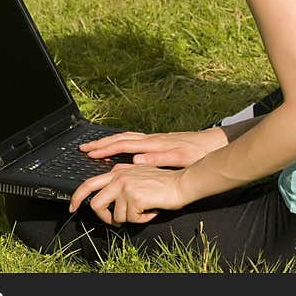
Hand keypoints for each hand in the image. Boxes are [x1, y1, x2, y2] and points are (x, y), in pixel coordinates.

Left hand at [69, 165, 187, 224]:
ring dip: (131, 218)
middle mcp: (118, 177)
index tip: (73, 206)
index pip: (90, 183)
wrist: (181, 184)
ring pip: (116, 215)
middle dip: (102, 217)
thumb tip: (111, 203)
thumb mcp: (138, 177)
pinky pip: (131, 219)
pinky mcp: (134, 197)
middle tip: (111, 222)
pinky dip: (142, 219)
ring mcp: (125, 186)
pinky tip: (151, 210)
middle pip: (95, 202)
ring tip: (144, 210)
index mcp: (117, 172)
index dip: (78, 197)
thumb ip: (122, 184)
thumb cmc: (164, 184)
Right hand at [79, 128, 226, 168]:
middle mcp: (151, 138)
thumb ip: (157, 159)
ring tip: (96, 146)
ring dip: (109, 141)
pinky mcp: (159, 140)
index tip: (88, 152)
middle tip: (83, 147)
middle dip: (101, 142)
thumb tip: (135, 159)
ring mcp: (155, 138)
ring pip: (126, 137)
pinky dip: (121, 141)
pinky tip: (120, 146)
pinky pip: (133, 139)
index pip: (123, 144)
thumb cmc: (198, 153)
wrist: (212, 143)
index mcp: (153, 143)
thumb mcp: (179, 159)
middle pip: (120, 138)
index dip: (104, 149)